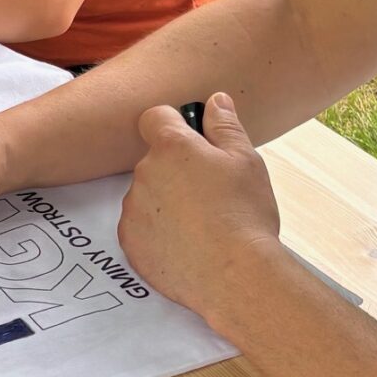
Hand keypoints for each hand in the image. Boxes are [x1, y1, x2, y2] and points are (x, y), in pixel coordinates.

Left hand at [116, 94, 281, 329]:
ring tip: (200, 224)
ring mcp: (133, 209)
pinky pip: (140, 228)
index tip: (193, 142)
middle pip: (154, 160)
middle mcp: (143, 173)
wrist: (235, 275)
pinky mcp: (130, 243)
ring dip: (165, 202)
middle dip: (175, 170)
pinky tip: (186, 244)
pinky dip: (158, 233)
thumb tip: (215, 101)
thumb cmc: (244, 214)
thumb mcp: (246, 161)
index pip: (155, 117)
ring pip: (147, 195)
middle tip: (209, 193)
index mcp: (171, 147)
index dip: (173, 125)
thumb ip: (225, 126)